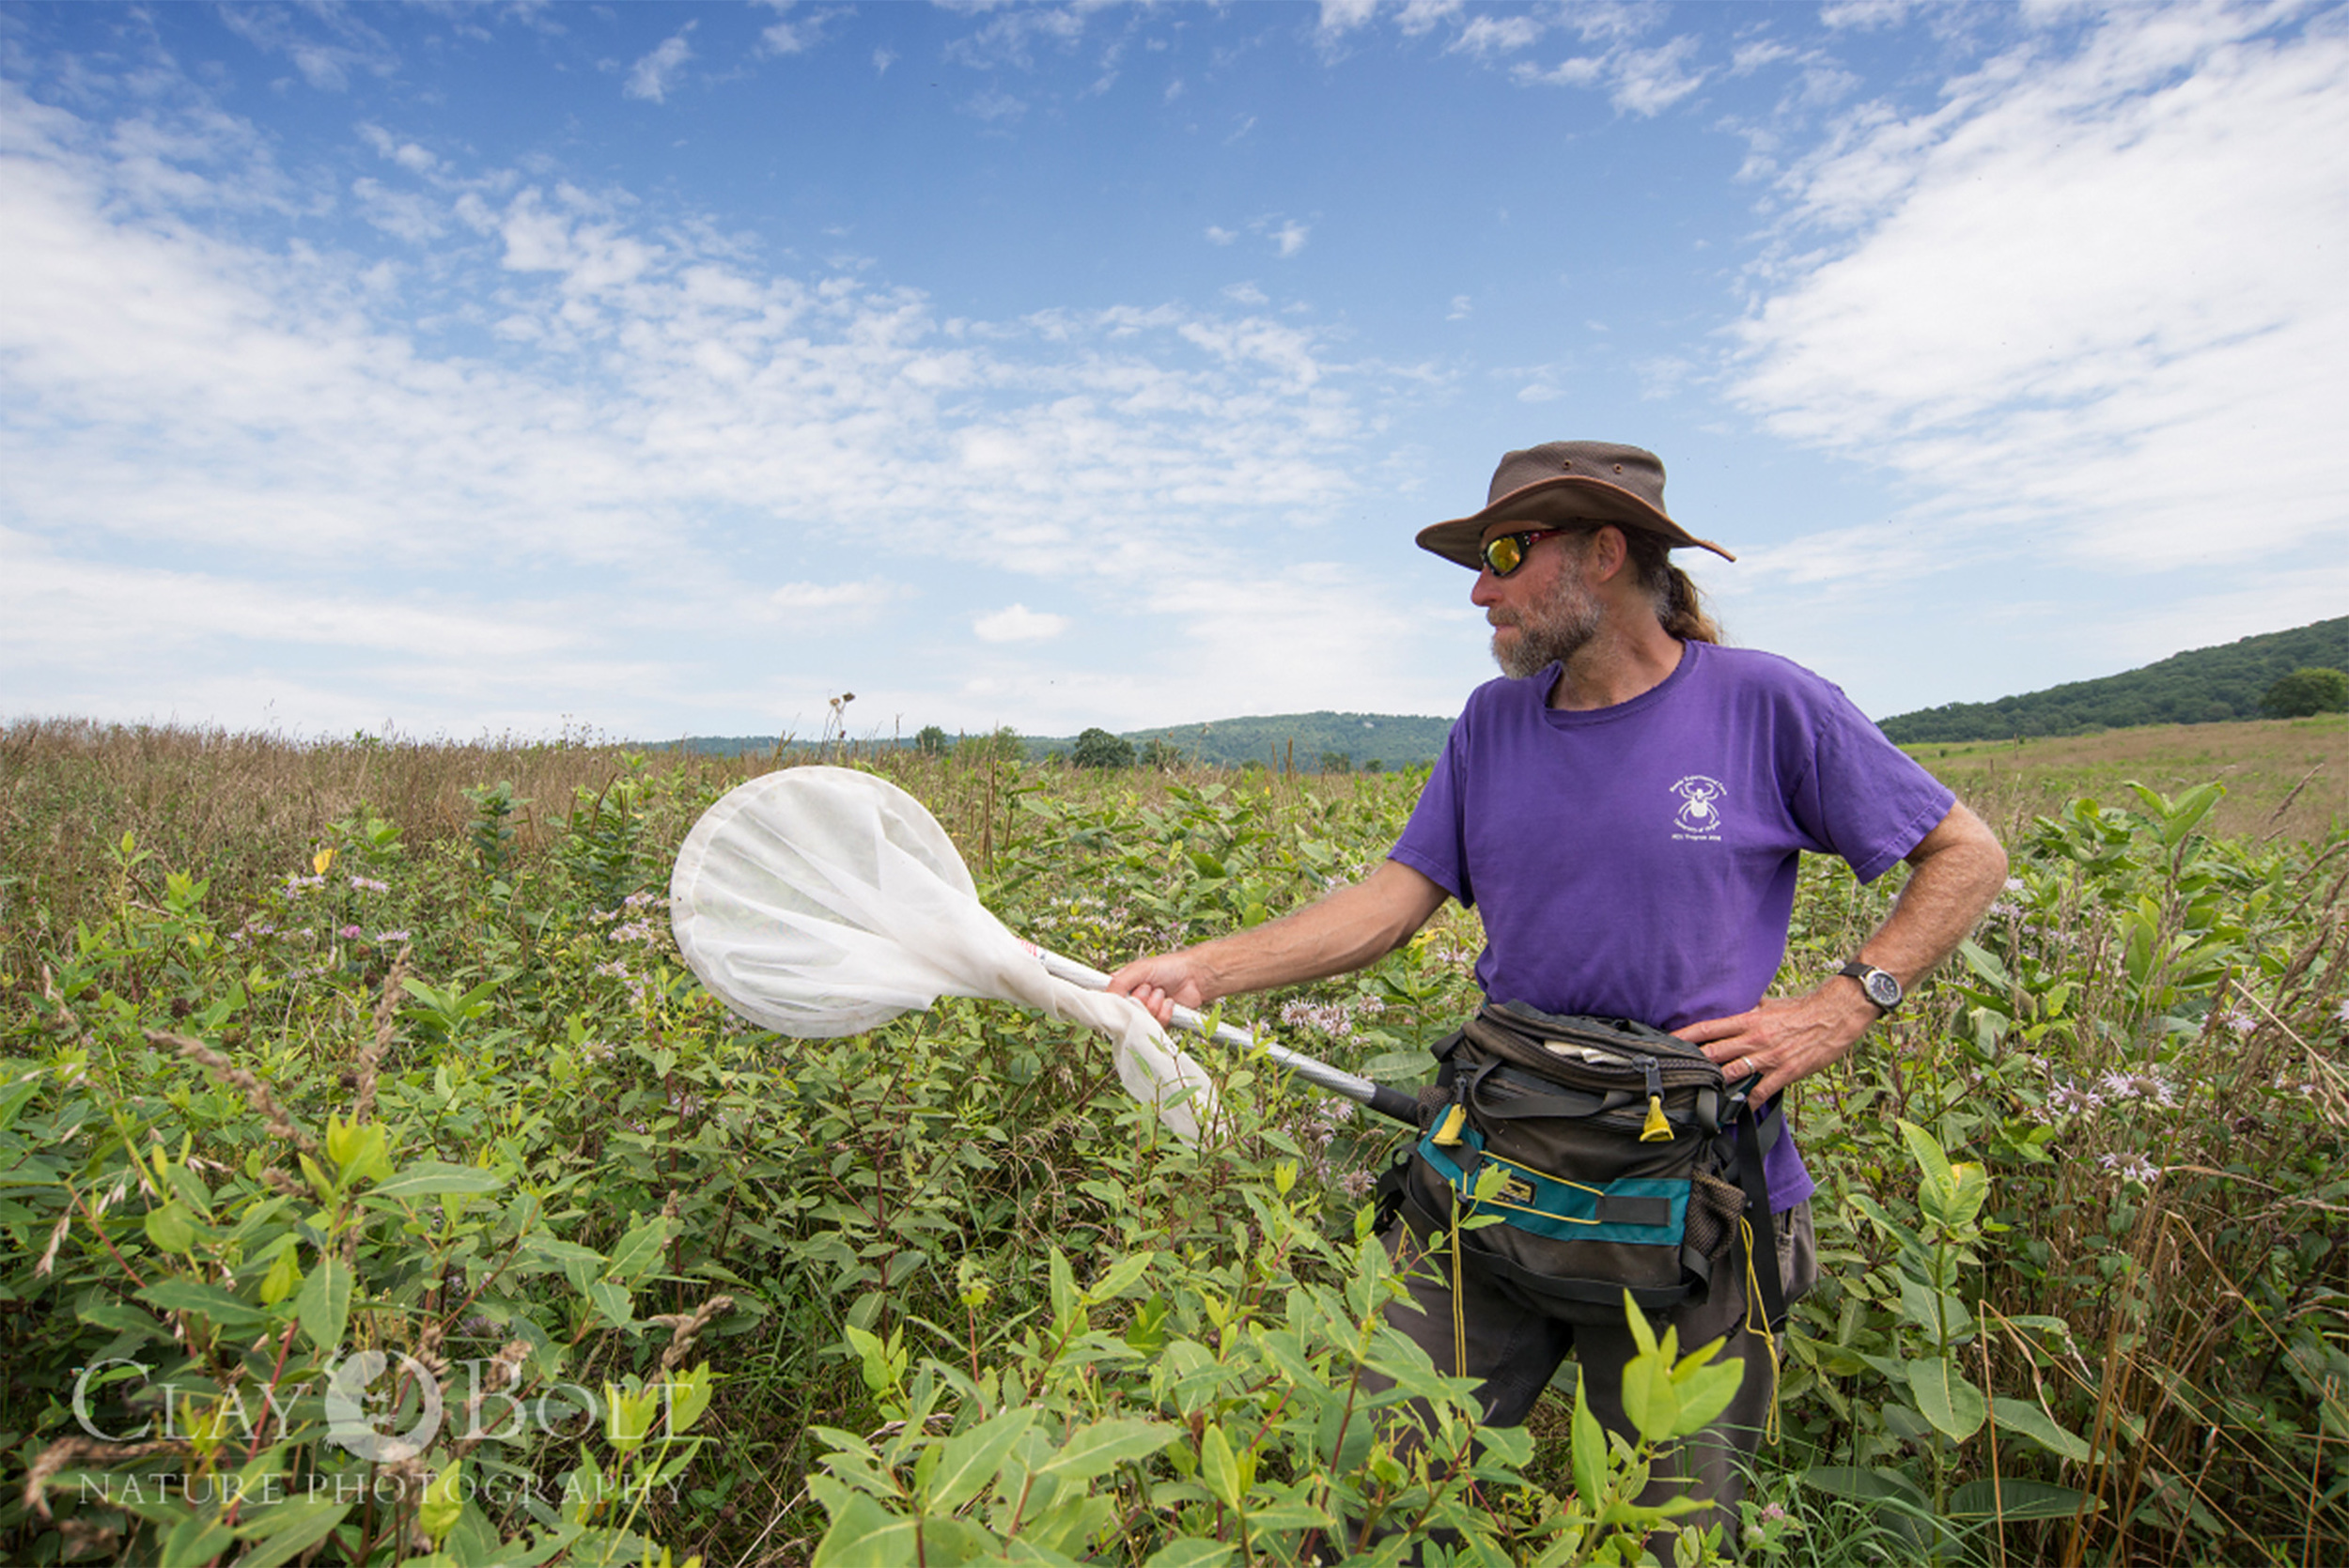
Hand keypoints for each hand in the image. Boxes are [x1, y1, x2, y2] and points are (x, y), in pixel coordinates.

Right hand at [1106, 951, 1220, 1027]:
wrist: (1195, 976)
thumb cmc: (1169, 967)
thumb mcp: (1139, 969)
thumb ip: (1119, 982)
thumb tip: (1107, 998)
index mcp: (1124, 986)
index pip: (1109, 1001)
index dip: (1114, 1003)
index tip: (1121, 999)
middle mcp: (1133, 1000)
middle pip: (1125, 1013)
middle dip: (1139, 1000)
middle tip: (1148, 987)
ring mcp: (1147, 1012)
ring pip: (1142, 1020)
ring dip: (1154, 1004)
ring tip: (1161, 992)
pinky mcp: (1160, 1022)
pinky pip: (1157, 1024)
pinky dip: (1165, 1012)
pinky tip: (1169, 1001)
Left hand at [1672, 982, 1879, 1103]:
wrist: (1834, 1015)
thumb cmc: (1801, 1010)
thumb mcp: (1768, 1005)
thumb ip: (1747, 1012)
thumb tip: (1729, 1012)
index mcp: (1747, 1020)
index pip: (1707, 1028)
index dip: (1684, 1036)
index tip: (1665, 1043)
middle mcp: (1753, 1038)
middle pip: (1713, 1053)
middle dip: (1692, 1065)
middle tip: (1672, 1076)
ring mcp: (1769, 1057)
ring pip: (1732, 1074)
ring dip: (1714, 1087)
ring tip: (1696, 1099)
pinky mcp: (1785, 1073)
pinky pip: (1760, 1092)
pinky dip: (1745, 1104)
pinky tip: (1733, 1114)